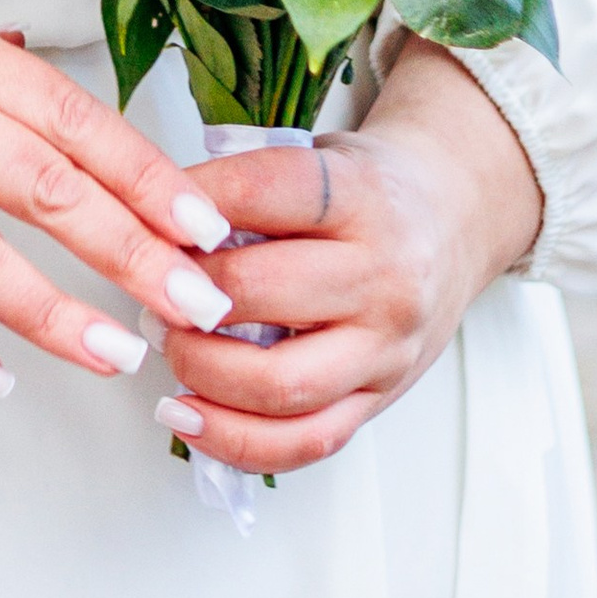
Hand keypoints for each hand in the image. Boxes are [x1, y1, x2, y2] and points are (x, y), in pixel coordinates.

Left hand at [151, 40, 542, 473]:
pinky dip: (235, 440)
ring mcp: (385, 348)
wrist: (451, 222)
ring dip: (201, 370)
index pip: (261, 191)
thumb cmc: (368, 192)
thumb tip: (153, 224)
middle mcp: (383, 275)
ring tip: (166, 345)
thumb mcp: (320, 156)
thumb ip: (248, 184)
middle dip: (182, 294)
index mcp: (362, 197)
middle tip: (148, 287)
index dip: (188, 204)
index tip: (145, 212)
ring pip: (281, 382)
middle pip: (260, 292)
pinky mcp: (379, 400)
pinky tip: (188, 416)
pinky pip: (304, 441)